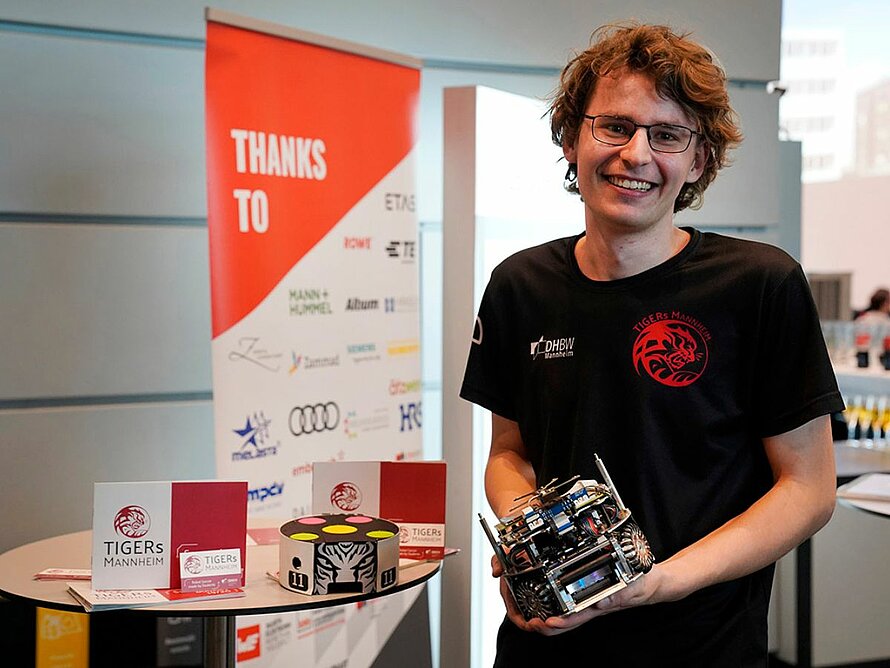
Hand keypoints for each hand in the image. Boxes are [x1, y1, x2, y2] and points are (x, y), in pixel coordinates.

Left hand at [491, 557, 670, 635]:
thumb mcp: (636, 586)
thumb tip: (602, 601)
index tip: (544, 622)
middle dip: (546, 625)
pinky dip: (558, 603)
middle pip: (565, 622)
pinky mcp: (593, 594)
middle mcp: (593, 605)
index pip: (575, 618)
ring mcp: (591, 602)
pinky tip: (547, 598)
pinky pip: (573, 602)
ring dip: (549, 616)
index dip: (558, 623)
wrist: (656, 584)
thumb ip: (621, 593)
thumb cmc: (646, 585)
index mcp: (601, 605)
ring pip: (566, 615)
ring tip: (530, 613)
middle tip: (528, 622)